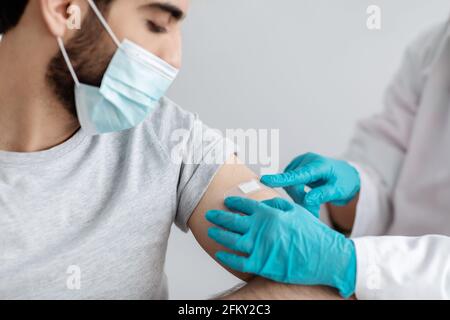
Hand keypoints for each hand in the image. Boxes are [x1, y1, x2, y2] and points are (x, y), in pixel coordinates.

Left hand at [206, 197, 356, 297]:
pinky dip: (227, 257)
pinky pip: (238, 261)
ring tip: (211, 231)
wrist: (325, 256)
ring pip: (231, 240)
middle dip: (219, 216)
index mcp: (269, 213)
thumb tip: (261, 202)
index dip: (233, 202)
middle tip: (210, 214)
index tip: (226, 201)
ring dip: (218, 234)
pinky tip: (220, 253)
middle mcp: (261, 229)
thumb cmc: (313, 232)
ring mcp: (259, 247)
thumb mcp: (296, 210)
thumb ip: (276, 204)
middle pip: (232, 221)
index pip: (244, 205)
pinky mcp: (261, 265)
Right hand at [260, 153, 359, 215]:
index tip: (265, 180)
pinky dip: (297, 193)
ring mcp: (301, 164)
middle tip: (312, 211)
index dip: (281, 179)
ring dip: (298, 196)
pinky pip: (290, 183)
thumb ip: (323, 194)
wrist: (348, 175)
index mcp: (319, 165)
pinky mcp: (296, 168)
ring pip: (290, 185)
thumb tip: (308, 199)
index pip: (298, 174)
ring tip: (313, 203)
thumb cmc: (345, 181)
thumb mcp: (339, 190)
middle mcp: (307, 161)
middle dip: (299, 198)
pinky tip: (308, 196)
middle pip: (292, 183)